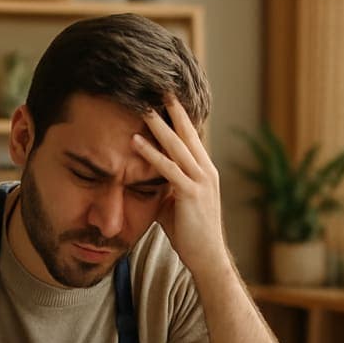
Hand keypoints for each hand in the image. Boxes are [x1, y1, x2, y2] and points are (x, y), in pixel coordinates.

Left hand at [131, 93, 228, 276]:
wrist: (208, 258)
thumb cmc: (191, 231)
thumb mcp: (176, 201)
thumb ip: (166, 183)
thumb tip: (146, 173)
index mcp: (205, 169)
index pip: (191, 135)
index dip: (178, 114)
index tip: (164, 95)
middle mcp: (207, 171)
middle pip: (187, 132)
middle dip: (172, 108)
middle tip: (158, 85)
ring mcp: (201, 182)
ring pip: (178, 146)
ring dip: (159, 124)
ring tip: (142, 105)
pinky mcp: (191, 195)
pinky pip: (168, 170)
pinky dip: (151, 154)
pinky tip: (135, 141)